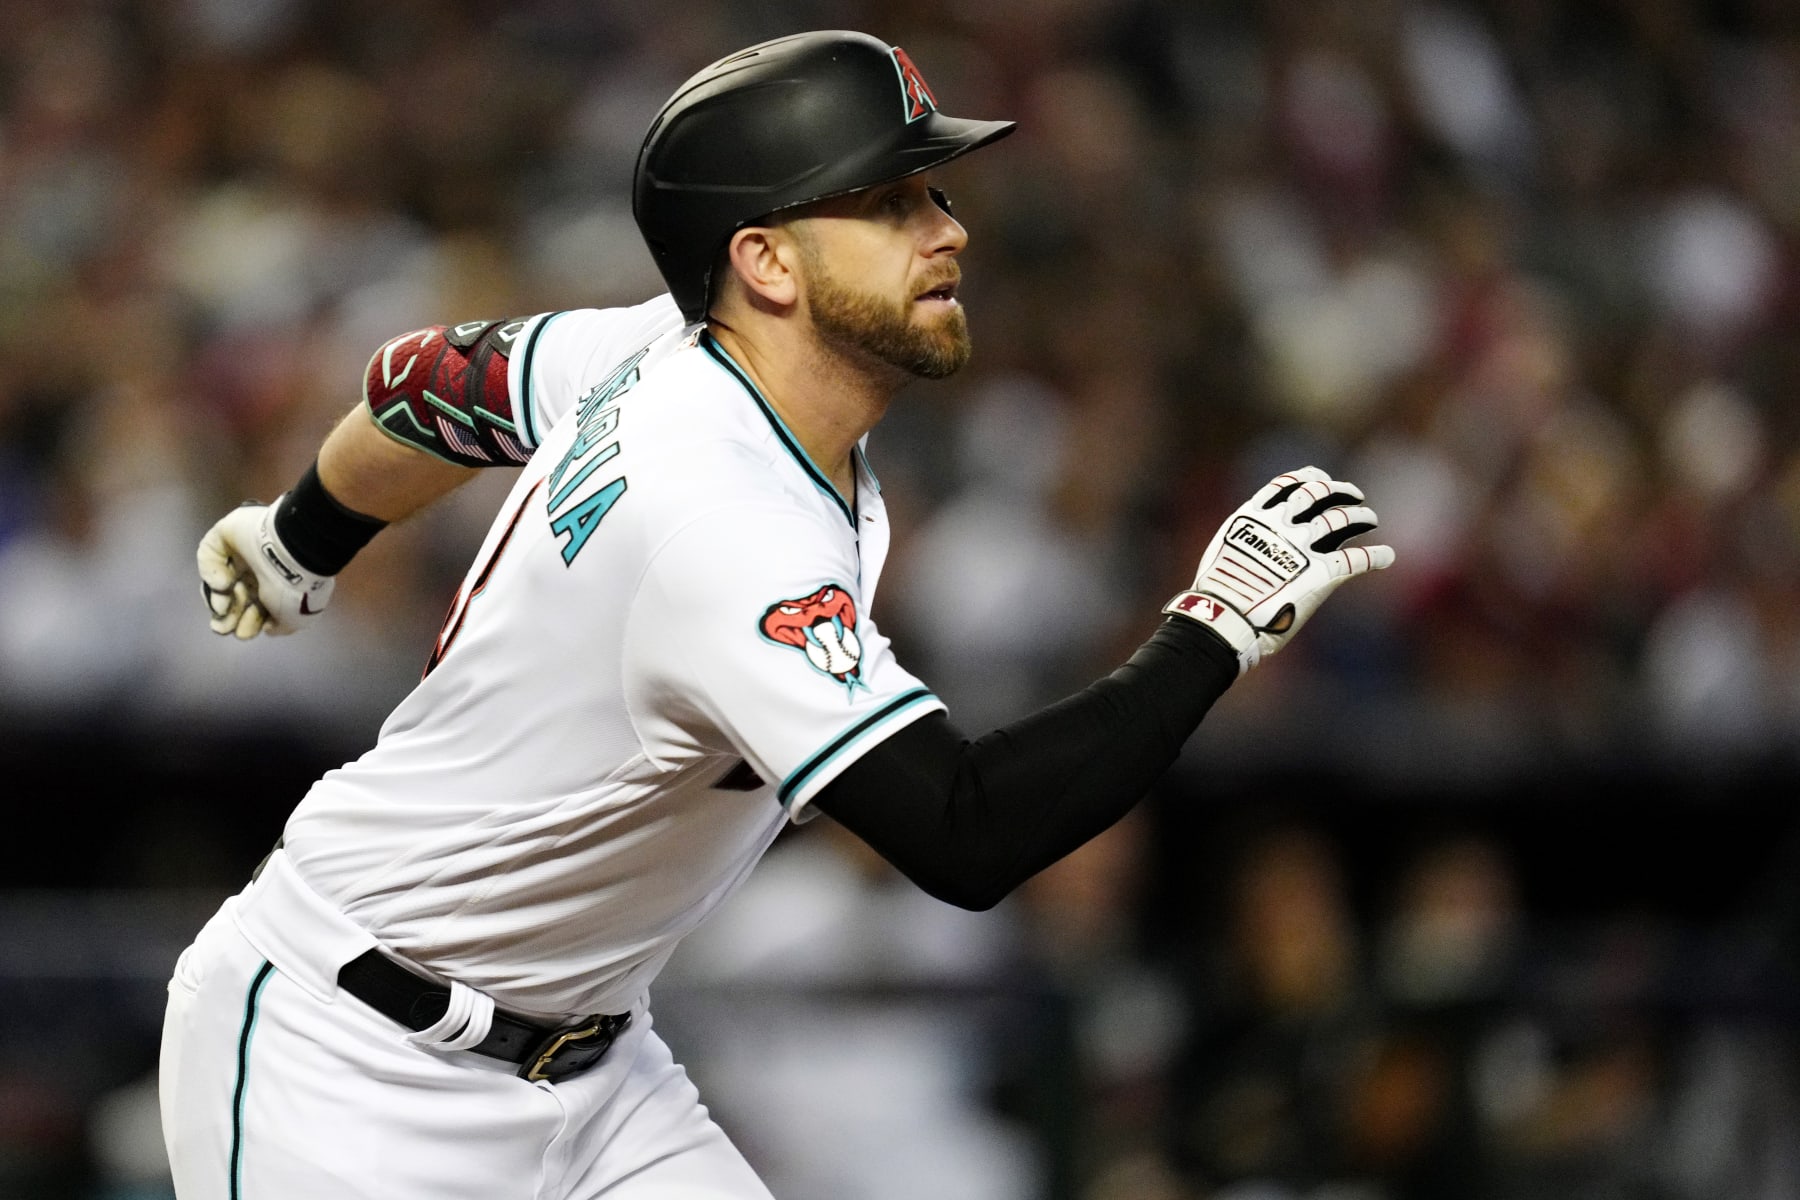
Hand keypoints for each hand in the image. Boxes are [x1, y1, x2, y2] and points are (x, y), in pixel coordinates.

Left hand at [197, 500, 334, 638]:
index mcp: (279, 585)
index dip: (246, 623)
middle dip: (229, 615)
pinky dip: (211, 574)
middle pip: (235, 595)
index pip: (255, 607)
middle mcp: (260, 567)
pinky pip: (209, 555)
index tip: (243, 633)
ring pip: (219, 579)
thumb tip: (267, 627)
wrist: (295, 553)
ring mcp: (241, 550)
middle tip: (225, 627)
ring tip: (225, 605)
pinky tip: (225, 584)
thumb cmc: (296, 589)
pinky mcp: (225, 533)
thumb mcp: (297, 620)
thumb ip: (280, 626)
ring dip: (219, 598)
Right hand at [1164, 465, 1393, 673]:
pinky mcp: (1323, 574)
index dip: (1308, 477)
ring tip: (1371, 518)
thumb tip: (1250, 544)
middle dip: (1340, 490)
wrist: (1228, 619)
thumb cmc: (1219, 594)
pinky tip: (1387, 556)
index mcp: (1256, 516)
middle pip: (1319, 494)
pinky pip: (1357, 560)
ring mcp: (1304, 548)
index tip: (1319, 477)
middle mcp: (1283, 525)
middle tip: (1354, 494)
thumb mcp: (1224, 553)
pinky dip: (1375, 556)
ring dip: (1361, 516)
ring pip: (1342, 521)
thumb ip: (1245, 541)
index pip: (1288, 483)